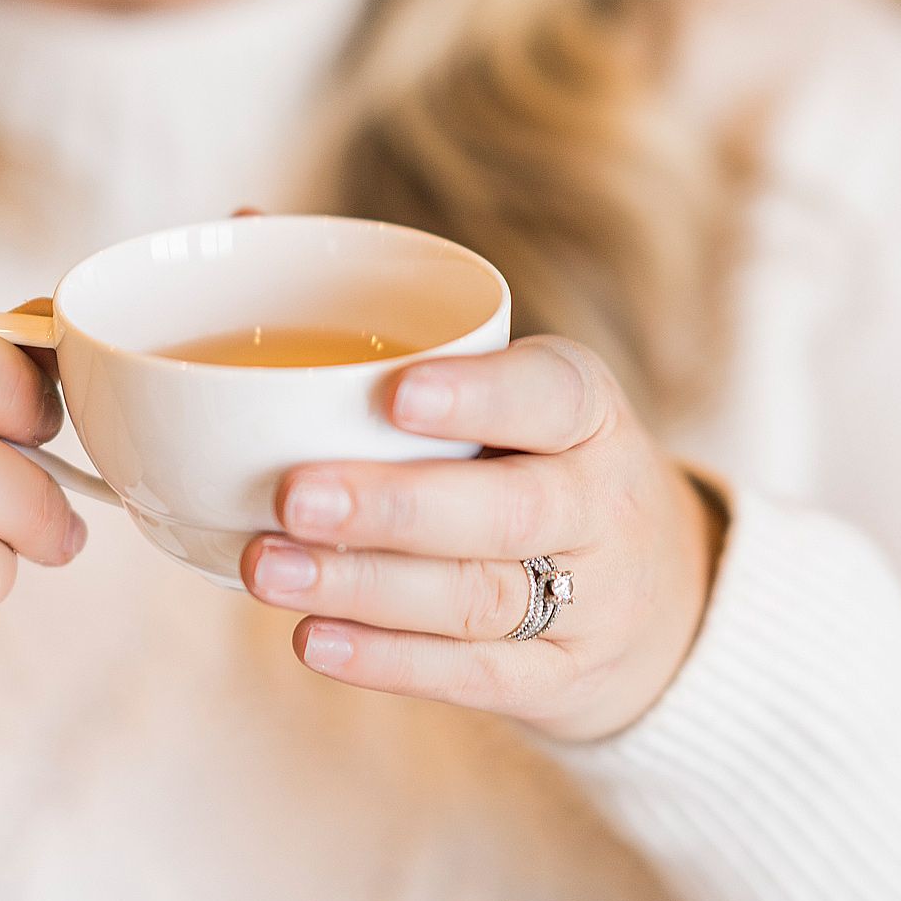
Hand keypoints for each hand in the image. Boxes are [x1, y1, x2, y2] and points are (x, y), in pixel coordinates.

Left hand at [239, 336, 726, 743]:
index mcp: (585, 409)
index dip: (480, 396)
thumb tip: (245, 221)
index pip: (553, 394)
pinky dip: (390, 661)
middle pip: (509, 510)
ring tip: (266, 568)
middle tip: (292, 496)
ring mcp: (590, 600)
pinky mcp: (560, 679)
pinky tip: (312, 641)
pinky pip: (474, 676)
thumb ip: (389, 318)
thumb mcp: (502, 385)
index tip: (395, 393)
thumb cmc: (529, 457)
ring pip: (480, 597)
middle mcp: (599, 502)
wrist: (654, 595)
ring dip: (365, 586)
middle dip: (395, 507)